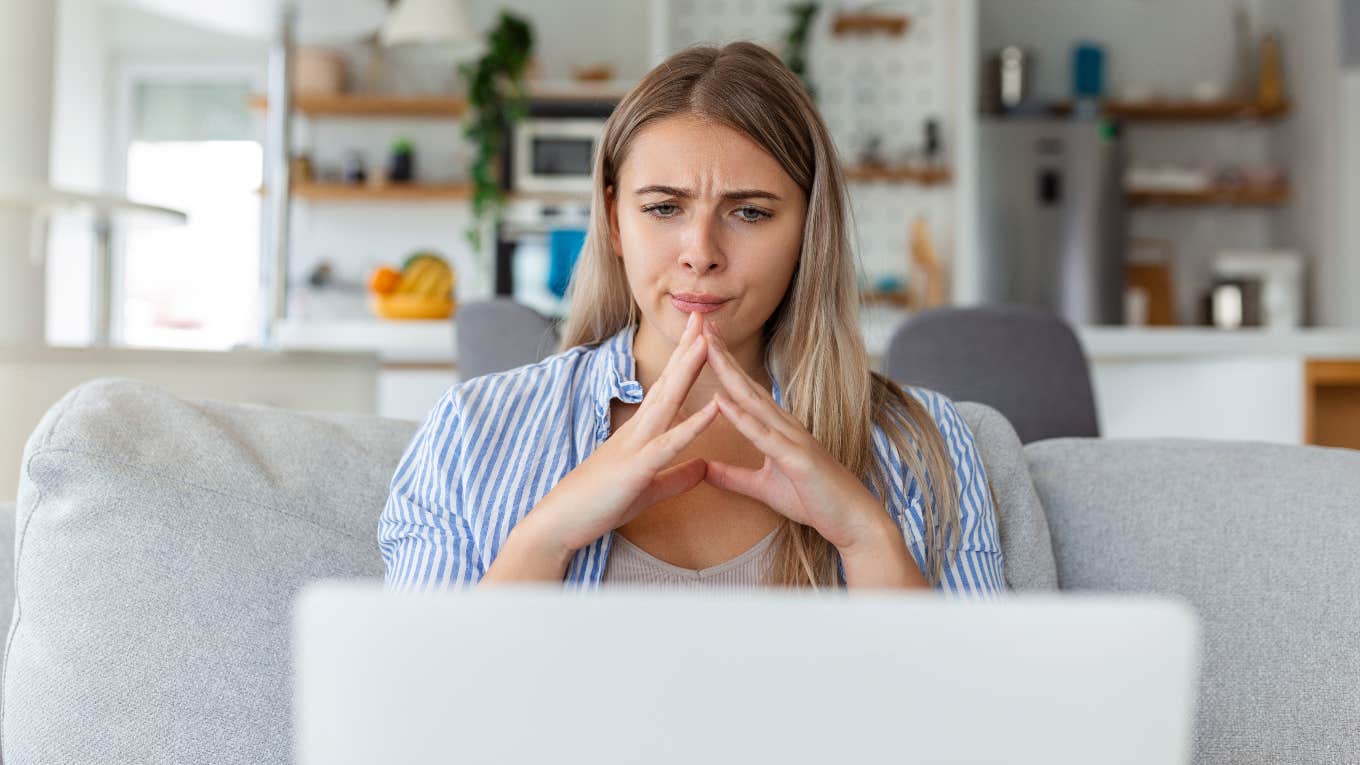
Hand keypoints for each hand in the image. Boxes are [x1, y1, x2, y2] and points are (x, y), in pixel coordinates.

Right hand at [523, 310, 719, 556]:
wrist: (558, 525)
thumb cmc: (597, 506)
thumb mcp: (647, 491)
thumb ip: (676, 477)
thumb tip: (704, 466)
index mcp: (641, 433)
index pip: (668, 389)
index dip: (686, 361)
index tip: (703, 334)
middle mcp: (638, 431)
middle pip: (669, 382)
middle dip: (688, 348)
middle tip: (705, 313)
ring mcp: (635, 446)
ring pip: (668, 401)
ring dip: (689, 370)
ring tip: (708, 341)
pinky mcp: (636, 469)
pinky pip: (670, 443)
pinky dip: (693, 424)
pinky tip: (714, 407)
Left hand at [699, 319, 894, 552]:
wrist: (852, 520)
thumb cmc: (814, 500)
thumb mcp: (764, 488)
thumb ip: (734, 477)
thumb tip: (704, 469)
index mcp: (778, 428)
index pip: (745, 391)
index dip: (724, 365)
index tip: (702, 341)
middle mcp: (785, 425)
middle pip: (746, 384)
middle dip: (722, 355)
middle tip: (700, 325)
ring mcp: (793, 438)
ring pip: (753, 400)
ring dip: (727, 373)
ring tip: (705, 348)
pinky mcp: (797, 458)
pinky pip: (763, 435)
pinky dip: (741, 417)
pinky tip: (720, 402)